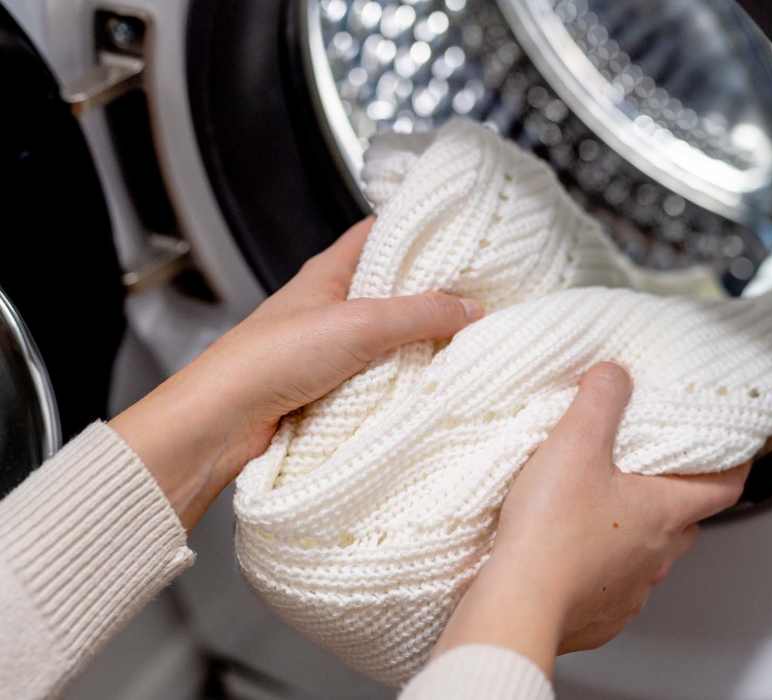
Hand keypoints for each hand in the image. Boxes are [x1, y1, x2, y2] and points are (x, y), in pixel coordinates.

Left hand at [110, 217, 482, 529]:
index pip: (379, 234)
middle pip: (391, 289)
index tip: (461, 235)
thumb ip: (419, 314)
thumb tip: (470, 308)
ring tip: (466, 340)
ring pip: (389, 337)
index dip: (417, 230)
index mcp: (329, 272)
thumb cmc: (271, 358)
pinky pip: (379, 376)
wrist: (224, 421)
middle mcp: (331, 305)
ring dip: (421, 342)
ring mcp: (331, 347)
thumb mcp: (359, 324)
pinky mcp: (332, 387)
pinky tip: (431, 383)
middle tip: (477, 295)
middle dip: (432, 294)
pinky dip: (403, 379)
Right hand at [432, 363, 748, 675]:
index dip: (735, 466)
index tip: (735, 452)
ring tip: (602, 511)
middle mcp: (656, 556)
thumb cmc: (551, 531)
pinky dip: (602, 568)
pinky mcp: (599, 616)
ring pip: (650, 557)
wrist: (518, 603)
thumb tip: (614, 376)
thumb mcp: (575, 443)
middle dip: (673, 496)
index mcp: (663, 512)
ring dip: (635, 534)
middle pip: (684, 522)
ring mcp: (630, 591)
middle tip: (650, 472)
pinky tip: (573, 554)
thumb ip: (600, 400)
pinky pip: (614, 588)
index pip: (724, 488)